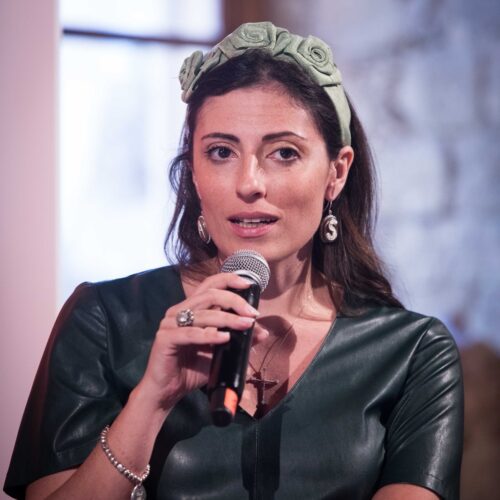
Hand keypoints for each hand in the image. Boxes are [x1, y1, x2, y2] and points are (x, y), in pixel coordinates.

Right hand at [137, 272, 266, 410]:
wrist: (168, 392)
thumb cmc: (192, 369)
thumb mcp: (221, 353)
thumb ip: (240, 341)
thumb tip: (263, 332)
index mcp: (190, 308)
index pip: (209, 284)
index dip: (229, 280)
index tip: (248, 285)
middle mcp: (179, 311)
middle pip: (209, 295)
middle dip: (234, 301)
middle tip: (252, 313)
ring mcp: (170, 324)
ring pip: (203, 314)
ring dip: (228, 319)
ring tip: (245, 325)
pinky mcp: (165, 339)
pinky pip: (190, 333)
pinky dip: (209, 335)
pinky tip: (224, 338)